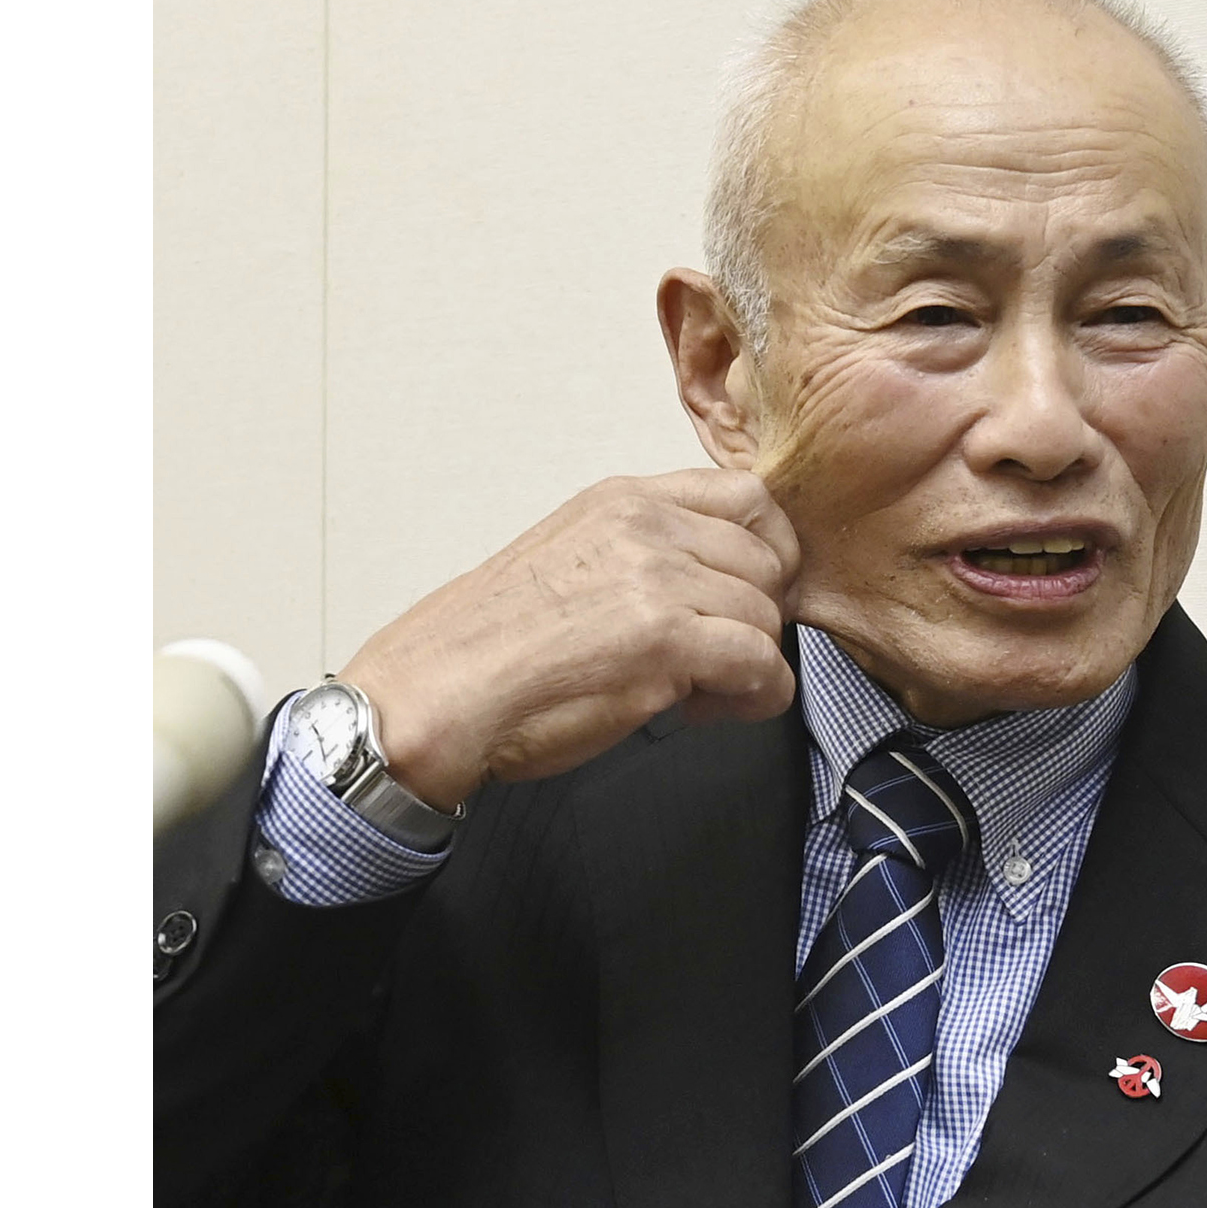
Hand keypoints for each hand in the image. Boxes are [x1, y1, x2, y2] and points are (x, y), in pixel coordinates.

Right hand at [335, 470, 799, 809]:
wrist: (435, 694)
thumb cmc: (489, 647)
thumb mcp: (572, 557)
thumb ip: (644, 551)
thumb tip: (713, 579)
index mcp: (624, 500)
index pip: (750, 498)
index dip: (766, 555)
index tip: (745, 597)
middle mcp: (646, 526)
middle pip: (771, 559)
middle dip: (758, 617)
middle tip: (714, 656)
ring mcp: (659, 579)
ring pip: (769, 618)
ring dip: (749, 665)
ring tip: (694, 689)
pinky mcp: (667, 640)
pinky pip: (763, 667)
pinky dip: (751, 699)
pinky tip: (698, 710)